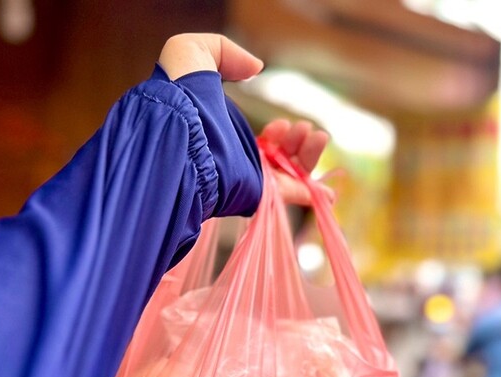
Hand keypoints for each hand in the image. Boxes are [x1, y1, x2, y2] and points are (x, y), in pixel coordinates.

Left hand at [159, 34, 332, 206]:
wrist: (172, 126)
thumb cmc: (176, 93)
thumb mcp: (195, 53)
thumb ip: (226, 52)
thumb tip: (255, 68)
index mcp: (224, 137)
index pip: (260, 144)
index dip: (279, 133)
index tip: (284, 122)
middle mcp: (235, 161)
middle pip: (278, 160)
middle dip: (297, 142)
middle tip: (302, 128)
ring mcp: (245, 178)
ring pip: (288, 175)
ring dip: (308, 157)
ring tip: (314, 136)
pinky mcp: (253, 192)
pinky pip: (286, 200)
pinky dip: (309, 195)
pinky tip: (328, 194)